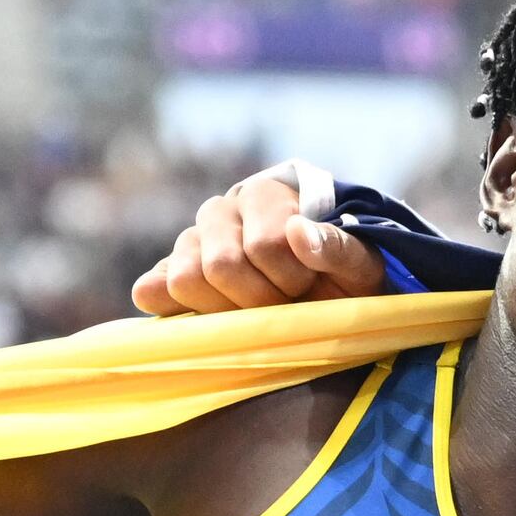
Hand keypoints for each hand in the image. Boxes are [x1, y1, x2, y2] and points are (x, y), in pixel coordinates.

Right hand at [132, 160, 390, 316]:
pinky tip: (197, 320)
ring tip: (255, 309)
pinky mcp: (172, 272)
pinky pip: (155, 289)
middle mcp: (221, 211)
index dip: (291, 279)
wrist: (326, 291)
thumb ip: (337, 246)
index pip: (264, 247)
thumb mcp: (360, 264)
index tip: (310, 285)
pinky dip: (169, 306)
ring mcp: (192, 241)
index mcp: (265, 195)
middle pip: (220, 266)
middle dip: (260, 297)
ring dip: (225, 308)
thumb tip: (297, 232)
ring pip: (184, 278)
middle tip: (285, 302)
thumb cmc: (344, 276)